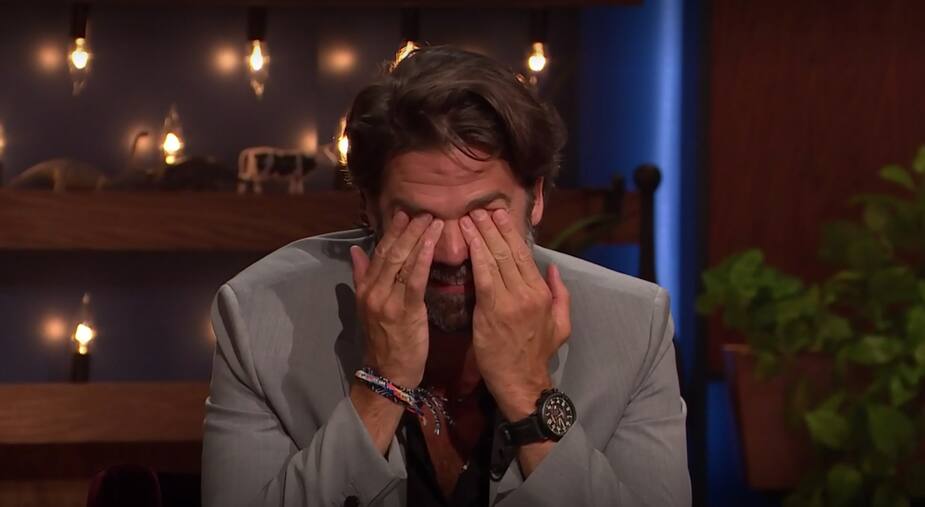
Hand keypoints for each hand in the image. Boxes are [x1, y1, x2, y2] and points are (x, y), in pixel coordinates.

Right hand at [350, 211, 444, 386]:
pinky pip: (414, 281)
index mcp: (365, 289)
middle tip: (423, 212)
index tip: (403, 214)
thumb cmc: (385, 340)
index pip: (379, 253)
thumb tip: (355, 250)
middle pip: (391, 254)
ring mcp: (387, 302)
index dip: (391, 232)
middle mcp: (373, 292)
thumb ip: (362, 276)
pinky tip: (432, 244)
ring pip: (402, 263)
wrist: (388, 373)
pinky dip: (423, 260)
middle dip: (407, 230)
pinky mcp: (404, 312)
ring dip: (418, 239)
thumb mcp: (368, 307)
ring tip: (432, 221)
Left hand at [459, 208, 570, 420]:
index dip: (510, 232)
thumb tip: (553, 268)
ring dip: (481, 235)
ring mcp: (511, 300)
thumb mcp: (561, 325)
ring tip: (470, 217)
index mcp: (542, 293)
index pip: (524, 254)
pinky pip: (483, 275)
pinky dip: (475, 254)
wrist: (522, 383)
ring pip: (496, 259)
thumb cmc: (536, 355)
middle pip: (509, 251)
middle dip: (493, 227)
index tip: (498, 215)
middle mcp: (528, 292)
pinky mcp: (492, 310)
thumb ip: (560, 295)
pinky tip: (467, 239)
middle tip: (479, 207)